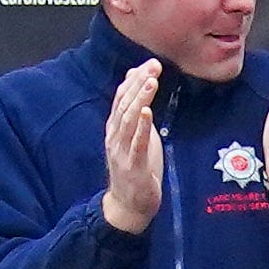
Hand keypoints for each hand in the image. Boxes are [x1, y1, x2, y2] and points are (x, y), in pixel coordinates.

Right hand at [101, 61, 163, 234]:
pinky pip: (136, 143)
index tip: (149, 63)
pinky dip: (141, 126)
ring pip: (128, 119)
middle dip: (139, 83)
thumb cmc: (135, 169)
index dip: (134, 79)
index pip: (122, 97)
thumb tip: (139, 87)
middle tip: (153, 66)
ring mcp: (122, 150)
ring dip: (140, 98)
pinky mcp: (133, 165)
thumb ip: (136, 114)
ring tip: (151, 81)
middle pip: (125, 104)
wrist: (127, 205)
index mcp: (115, 128)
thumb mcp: (137, 137)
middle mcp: (115, 136)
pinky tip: (146, 111)